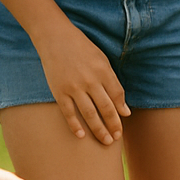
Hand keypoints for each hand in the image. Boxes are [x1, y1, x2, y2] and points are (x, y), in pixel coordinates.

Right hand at [32, 22, 129, 143]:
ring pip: (89, 114)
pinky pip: (68, 112)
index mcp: (103, 70)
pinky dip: (75, 125)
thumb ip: (113, 83)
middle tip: (116, 138)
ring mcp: (73, 87)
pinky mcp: (59, 91)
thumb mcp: (102, 60)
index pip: (117, 95)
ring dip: (99, 129)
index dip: (121, 110)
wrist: (55, 38)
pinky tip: (82, 136)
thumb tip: (124, 109)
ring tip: (105, 141)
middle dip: (113, 125)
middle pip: (105, 107)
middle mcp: (90, 80)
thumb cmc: (82, 49)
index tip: (123, 121)